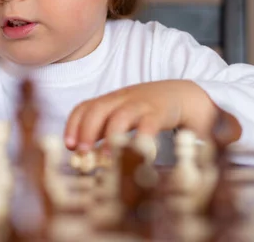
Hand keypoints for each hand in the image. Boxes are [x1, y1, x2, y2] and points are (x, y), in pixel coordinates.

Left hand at [64, 80, 231, 151]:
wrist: (185, 94)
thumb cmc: (148, 110)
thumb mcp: (122, 116)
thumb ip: (104, 131)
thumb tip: (83, 155)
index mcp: (110, 101)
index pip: (84, 107)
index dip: (73, 125)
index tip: (69, 145)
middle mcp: (122, 100)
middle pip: (97, 110)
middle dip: (86, 131)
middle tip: (82, 153)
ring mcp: (141, 104)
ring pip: (120, 116)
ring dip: (110, 138)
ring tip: (106, 159)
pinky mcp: (160, 113)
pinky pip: (149, 125)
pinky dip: (141, 140)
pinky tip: (138, 156)